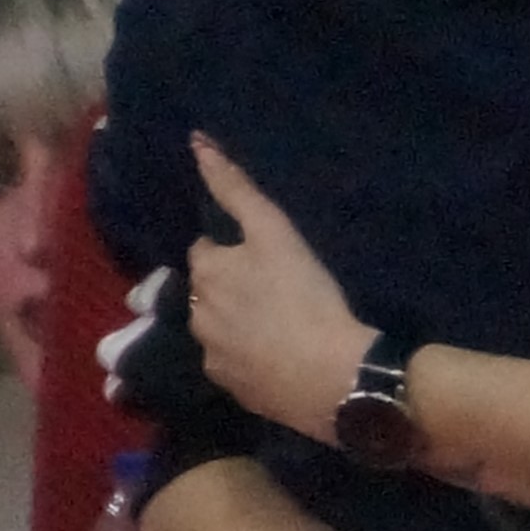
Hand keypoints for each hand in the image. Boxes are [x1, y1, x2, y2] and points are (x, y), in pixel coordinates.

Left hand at [186, 138, 375, 442]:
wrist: (333, 378)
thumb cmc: (307, 297)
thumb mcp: (276, 232)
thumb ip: (236, 190)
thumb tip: (196, 142)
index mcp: (206, 272)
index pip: (206, 250)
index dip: (233, 252)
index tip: (264, 260)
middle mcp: (195, 313)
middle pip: (206, 292)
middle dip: (228, 290)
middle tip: (274, 295)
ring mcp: (211, 355)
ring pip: (217, 330)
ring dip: (234, 326)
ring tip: (276, 330)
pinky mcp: (231, 388)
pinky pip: (232, 365)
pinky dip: (246, 360)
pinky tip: (276, 360)